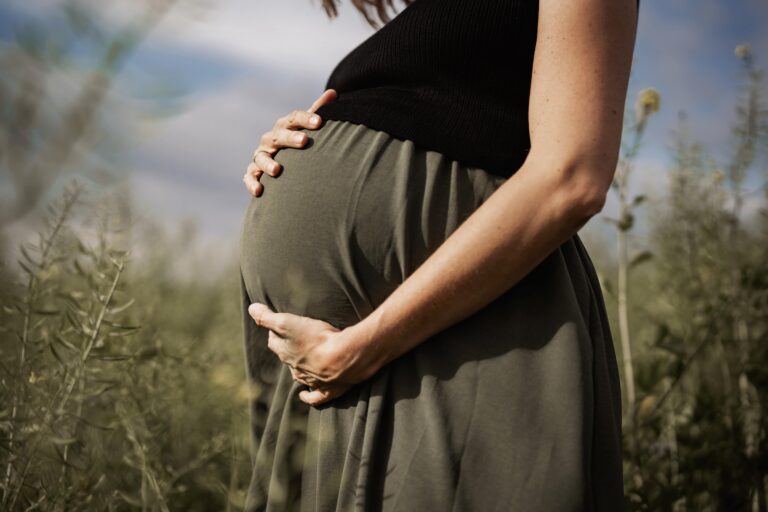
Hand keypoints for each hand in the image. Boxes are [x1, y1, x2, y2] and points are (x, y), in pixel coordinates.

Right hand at [243, 89, 337, 196]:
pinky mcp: (254, 171)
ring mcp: (261, 155)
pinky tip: (259, 190)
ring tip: (277, 170)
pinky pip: (250, 176)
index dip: (306, 118)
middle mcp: (271, 138)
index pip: (294, 118)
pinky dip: (252, 182)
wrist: (280, 158)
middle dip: (290, 138)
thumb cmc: (297, 139)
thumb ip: (318, 111)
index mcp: (285, 125)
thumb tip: (334, 92)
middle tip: (304, 141)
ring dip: (268, 163)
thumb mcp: (307, 126)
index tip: (320, 122)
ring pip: (261, 157)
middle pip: (278, 136)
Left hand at [247, 302, 380, 405]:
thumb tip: (251, 308)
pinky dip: (308, 397)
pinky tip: (303, 395)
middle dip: (287, 349)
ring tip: (301, 360)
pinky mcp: (329, 390)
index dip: (275, 333)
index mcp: (285, 353)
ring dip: (298, 368)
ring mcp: (311, 380)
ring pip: (299, 375)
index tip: (279, 326)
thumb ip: (267, 317)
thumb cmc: (315, 338)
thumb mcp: (287, 322)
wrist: (341, 358)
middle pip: (287, 358)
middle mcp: (295, 369)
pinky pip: (315, 397)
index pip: (274, 342)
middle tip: (293, 339)